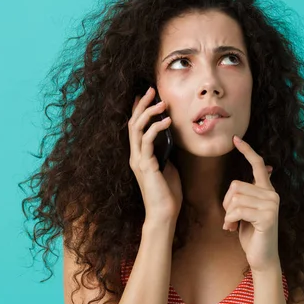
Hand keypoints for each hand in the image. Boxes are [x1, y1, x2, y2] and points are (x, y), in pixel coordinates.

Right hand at [129, 86, 181, 233]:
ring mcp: (138, 160)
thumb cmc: (168, 193)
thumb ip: (165, 153)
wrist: (164, 213)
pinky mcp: (145, 165)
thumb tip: (171, 139)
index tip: (146, 95)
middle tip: (152, 90)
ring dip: (149, 113)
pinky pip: (148, 140)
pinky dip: (156, 128)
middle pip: (133, 123)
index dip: (138, 110)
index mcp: (139, 156)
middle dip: (142, 104)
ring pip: (137, 128)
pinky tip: (167, 121)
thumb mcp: (168, 167)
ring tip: (162, 103)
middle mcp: (135, 155)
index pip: (135, 127)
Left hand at [222, 135, 279, 272]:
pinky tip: (233, 229)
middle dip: (226, 203)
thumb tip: (249, 179)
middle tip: (230, 218)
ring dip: (227, 214)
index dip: (247, 151)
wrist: (261, 258)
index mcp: (267, 190)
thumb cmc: (251, 234)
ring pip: (235, 198)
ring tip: (233, 224)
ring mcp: (271, 205)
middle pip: (236, 185)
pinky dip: (230, 220)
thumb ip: (246, 195)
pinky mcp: (267, 216)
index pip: (258, 164)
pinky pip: (237, 210)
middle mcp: (272, 194)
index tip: (236, 139)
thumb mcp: (246, 211)